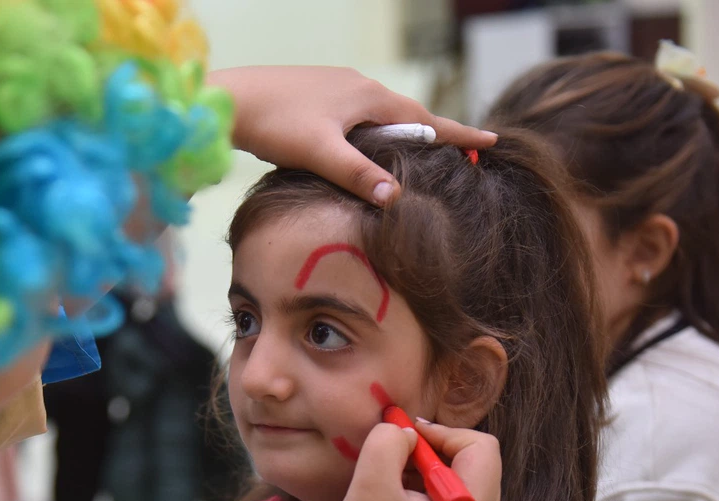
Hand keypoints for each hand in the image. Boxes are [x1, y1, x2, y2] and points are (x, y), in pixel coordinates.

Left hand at [208, 66, 497, 205]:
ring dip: (400, 136)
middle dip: (432, 136)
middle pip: (405, 116)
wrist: (229, 100)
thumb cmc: (273, 121)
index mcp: (367, 96)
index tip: (489, 142)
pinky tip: (365, 152)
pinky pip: (357, 118)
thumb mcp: (319, 153)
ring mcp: (336, 90)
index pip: (424, 118)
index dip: (457, 134)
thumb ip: (357, 174)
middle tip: (459, 156)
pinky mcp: (316, 98)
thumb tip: (395, 196)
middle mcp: (356, 86)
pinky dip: (372, 136)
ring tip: (417, 159)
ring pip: (379, 117)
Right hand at [316, 419, 501, 500]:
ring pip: (467, 478)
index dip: (442, 433)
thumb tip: (404, 432)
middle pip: (479, 461)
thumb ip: (388, 442)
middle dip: (438, 448)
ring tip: (394, 479)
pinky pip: (456, 500)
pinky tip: (398, 499)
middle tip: (398, 454)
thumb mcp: (369, 484)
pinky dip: (430, 488)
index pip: (481, 446)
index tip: (403, 440)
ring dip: (432, 467)